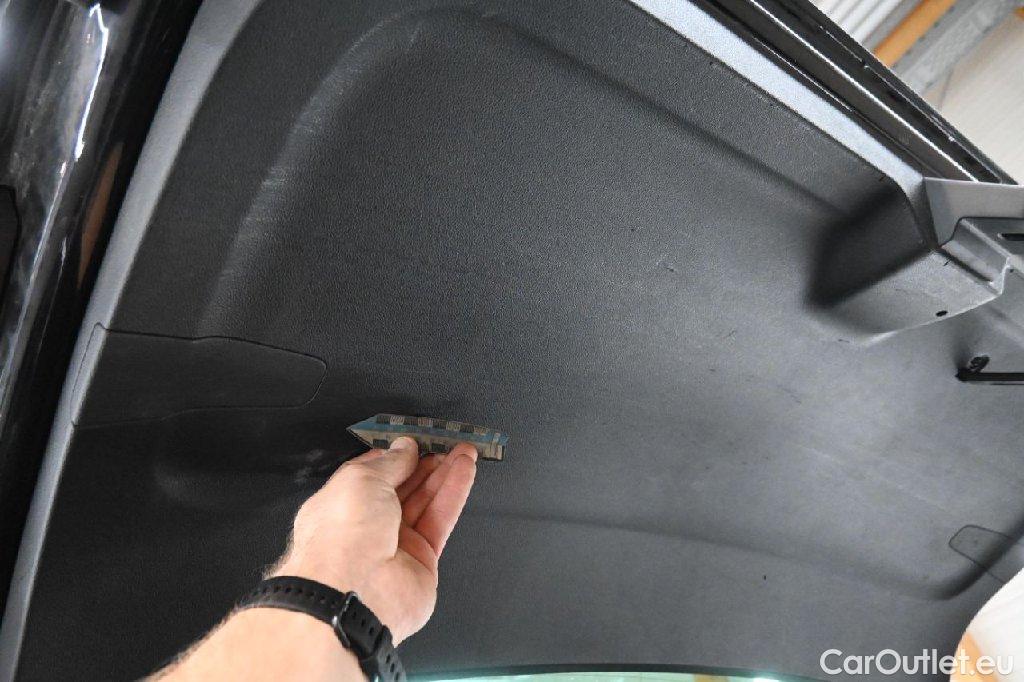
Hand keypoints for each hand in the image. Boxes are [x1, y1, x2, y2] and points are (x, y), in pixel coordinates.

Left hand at [272, 437, 477, 642]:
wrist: (353, 593)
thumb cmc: (341, 537)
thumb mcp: (361, 479)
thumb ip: (390, 462)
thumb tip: (404, 448)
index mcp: (342, 503)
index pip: (374, 473)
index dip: (397, 455)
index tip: (417, 440)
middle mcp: (367, 525)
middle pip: (403, 487)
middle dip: (425, 463)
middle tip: (447, 443)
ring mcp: (395, 544)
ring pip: (426, 501)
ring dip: (446, 475)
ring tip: (465, 452)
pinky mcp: (422, 560)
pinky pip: (440, 520)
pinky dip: (454, 494)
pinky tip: (464, 472)